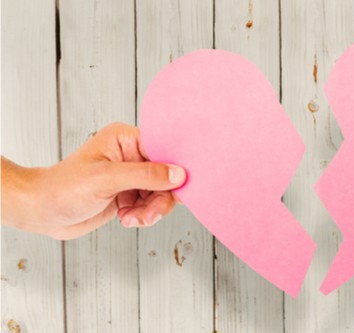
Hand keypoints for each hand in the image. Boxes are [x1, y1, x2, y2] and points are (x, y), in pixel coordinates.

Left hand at [1, 122, 186, 239]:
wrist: (41, 211)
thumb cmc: (63, 188)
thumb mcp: (106, 179)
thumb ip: (144, 175)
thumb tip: (177, 174)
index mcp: (125, 140)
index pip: (164, 149)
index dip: (175, 168)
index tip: (181, 187)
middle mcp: (131, 155)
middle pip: (167, 175)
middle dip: (161, 197)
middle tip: (150, 213)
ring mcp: (131, 176)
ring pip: (161, 193)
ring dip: (151, 210)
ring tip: (133, 218)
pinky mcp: (129, 194)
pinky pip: (151, 205)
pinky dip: (143, 216)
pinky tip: (127, 218)